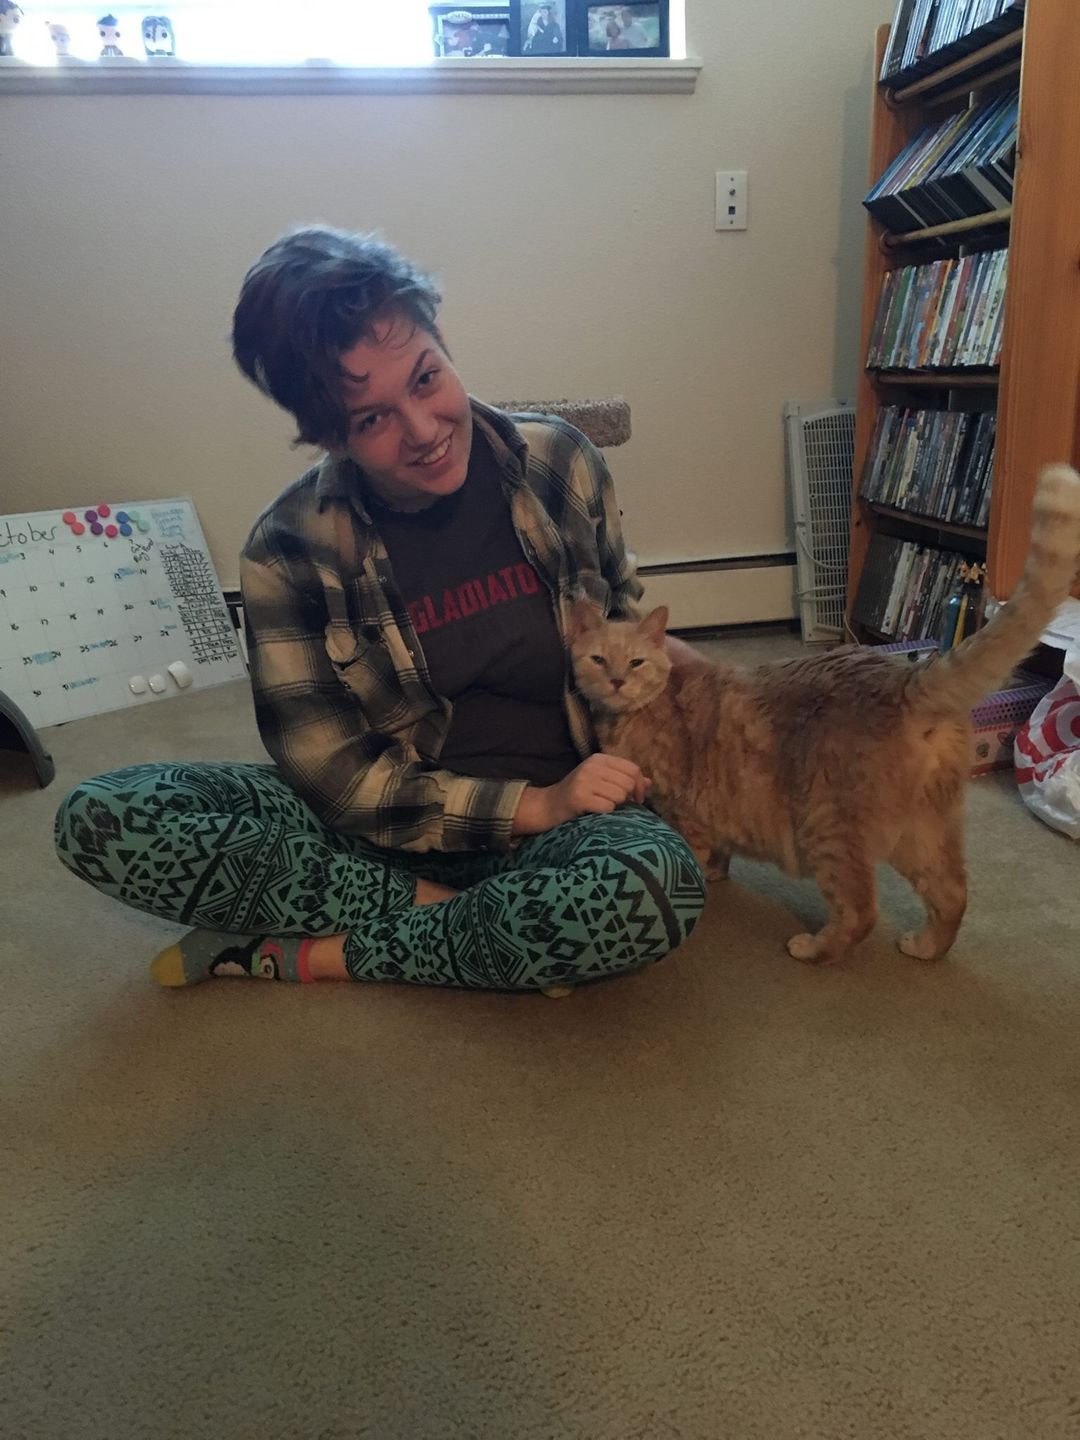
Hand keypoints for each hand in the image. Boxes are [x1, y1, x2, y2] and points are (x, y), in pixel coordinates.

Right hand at [512, 753, 650, 835]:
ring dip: (615, 806)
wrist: (548, 806)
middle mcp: (592, 766)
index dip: (640, 786)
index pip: (633, 768)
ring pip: (620, 795)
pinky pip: (608, 807)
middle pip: (628, 783)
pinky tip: (594, 812)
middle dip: (627, 798)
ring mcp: (584, 780)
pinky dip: (605, 813)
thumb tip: (649, 782)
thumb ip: (624, 779)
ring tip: (602, 806)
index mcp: (599, 759)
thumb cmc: (579, 795)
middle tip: (617, 805)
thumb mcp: (601, 781)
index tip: (637, 799)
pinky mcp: (579, 797)